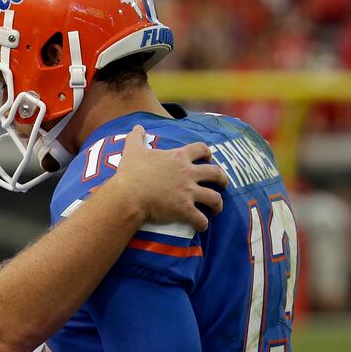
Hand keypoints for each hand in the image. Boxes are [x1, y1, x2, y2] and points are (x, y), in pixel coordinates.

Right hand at [111, 125, 228, 230]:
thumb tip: (137, 126)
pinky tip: (201, 225)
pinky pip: (201, 219)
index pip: (201, 149)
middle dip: (222, 179)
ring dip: (217, 204)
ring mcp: (188, 192)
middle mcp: (188, 173)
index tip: (208, 157)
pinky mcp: (184, 210)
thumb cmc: (130, 173)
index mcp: (179, 157)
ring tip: (216, 208)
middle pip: (216, 173)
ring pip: (214, 198)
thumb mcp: (133, 150)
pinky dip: (203, 223)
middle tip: (222, 183)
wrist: (128, 195)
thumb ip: (137, 136)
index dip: (207, 153)